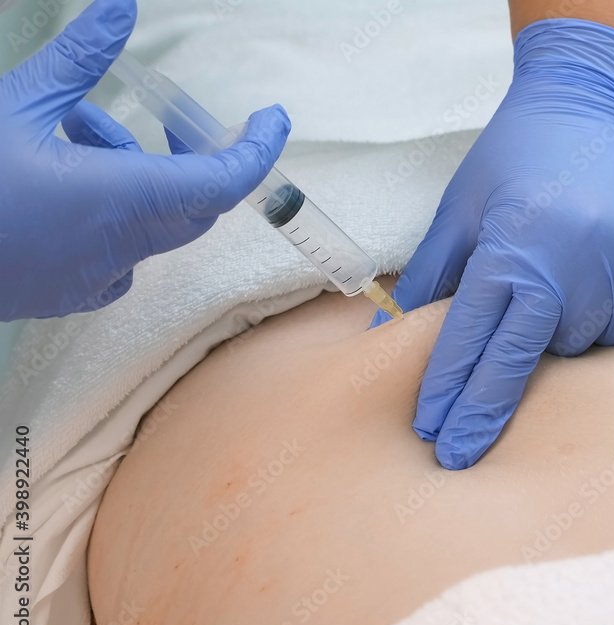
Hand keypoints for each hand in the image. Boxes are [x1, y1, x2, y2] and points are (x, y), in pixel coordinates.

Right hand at [0, 0, 289, 320]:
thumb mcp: (14, 104)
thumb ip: (77, 59)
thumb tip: (121, 7)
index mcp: (122, 202)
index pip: (224, 181)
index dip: (257, 148)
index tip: (272, 118)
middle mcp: (122, 248)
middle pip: (192, 201)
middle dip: (189, 153)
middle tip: (170, 114)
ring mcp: (94, 277)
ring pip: (151, 221)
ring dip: (136, 171)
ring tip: (79, 124)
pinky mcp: (66, 291)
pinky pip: (118, 249)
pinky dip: (113, 207)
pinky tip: (63, 178)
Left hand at [372, 19, 613, 468]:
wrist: (601, 105)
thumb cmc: (518, 154)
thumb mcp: (461, 207)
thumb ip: (428, 276)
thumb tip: (387, 335)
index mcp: (514, 243)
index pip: (473, 337)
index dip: (449, 389)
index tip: (431, 433)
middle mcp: (572, 262)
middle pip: (521, 360)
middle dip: (483, 412)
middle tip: (457, 454)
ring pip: (576, 346)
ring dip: (550, 342)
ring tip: (544, 296)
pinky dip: (596, 323)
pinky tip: (583, 290)